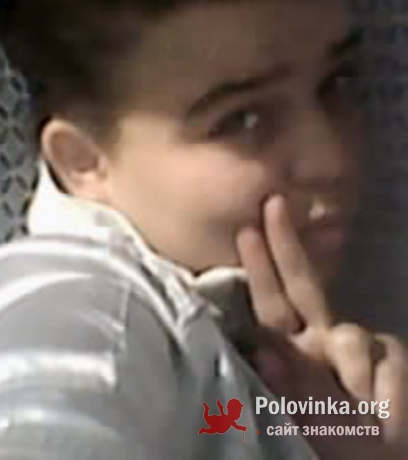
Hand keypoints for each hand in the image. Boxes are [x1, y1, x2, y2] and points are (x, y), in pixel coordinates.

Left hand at [237, 195, 407, 444]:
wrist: (385, 455)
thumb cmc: (340, 447)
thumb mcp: (311, 424)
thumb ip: (296, 387)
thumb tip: (268, 349)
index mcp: (293, 352)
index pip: (272, 304)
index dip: (262, 267)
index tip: (248, 231)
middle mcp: (321, 339)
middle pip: (303, 285)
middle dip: (287, 244)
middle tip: (272, 203)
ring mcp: (355, 343)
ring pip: (348, 335)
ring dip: (352, 377)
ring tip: (363, 418)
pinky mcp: (389, 350)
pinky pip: (382, 358)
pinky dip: (383, 390)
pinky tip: (382, 410)